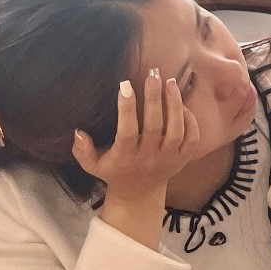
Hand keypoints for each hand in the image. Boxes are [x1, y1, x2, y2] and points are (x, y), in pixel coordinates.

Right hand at [72, 68, 201, 206]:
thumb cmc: (114, 171)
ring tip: (171, 83)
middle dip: (153, 99)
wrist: (139, 194)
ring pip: (176, 131)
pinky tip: (183, 105)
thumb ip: (82, 150)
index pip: (126, 131)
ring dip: (175, 105)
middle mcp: (148, 157)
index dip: (126, 109)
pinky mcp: (183, 159)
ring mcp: (168, 159)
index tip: (125, 85)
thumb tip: (78, 131)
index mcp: (125, 157)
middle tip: (153, 76)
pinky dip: (190, 121)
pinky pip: (192, 139)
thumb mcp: (93, 165)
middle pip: (154, 127)